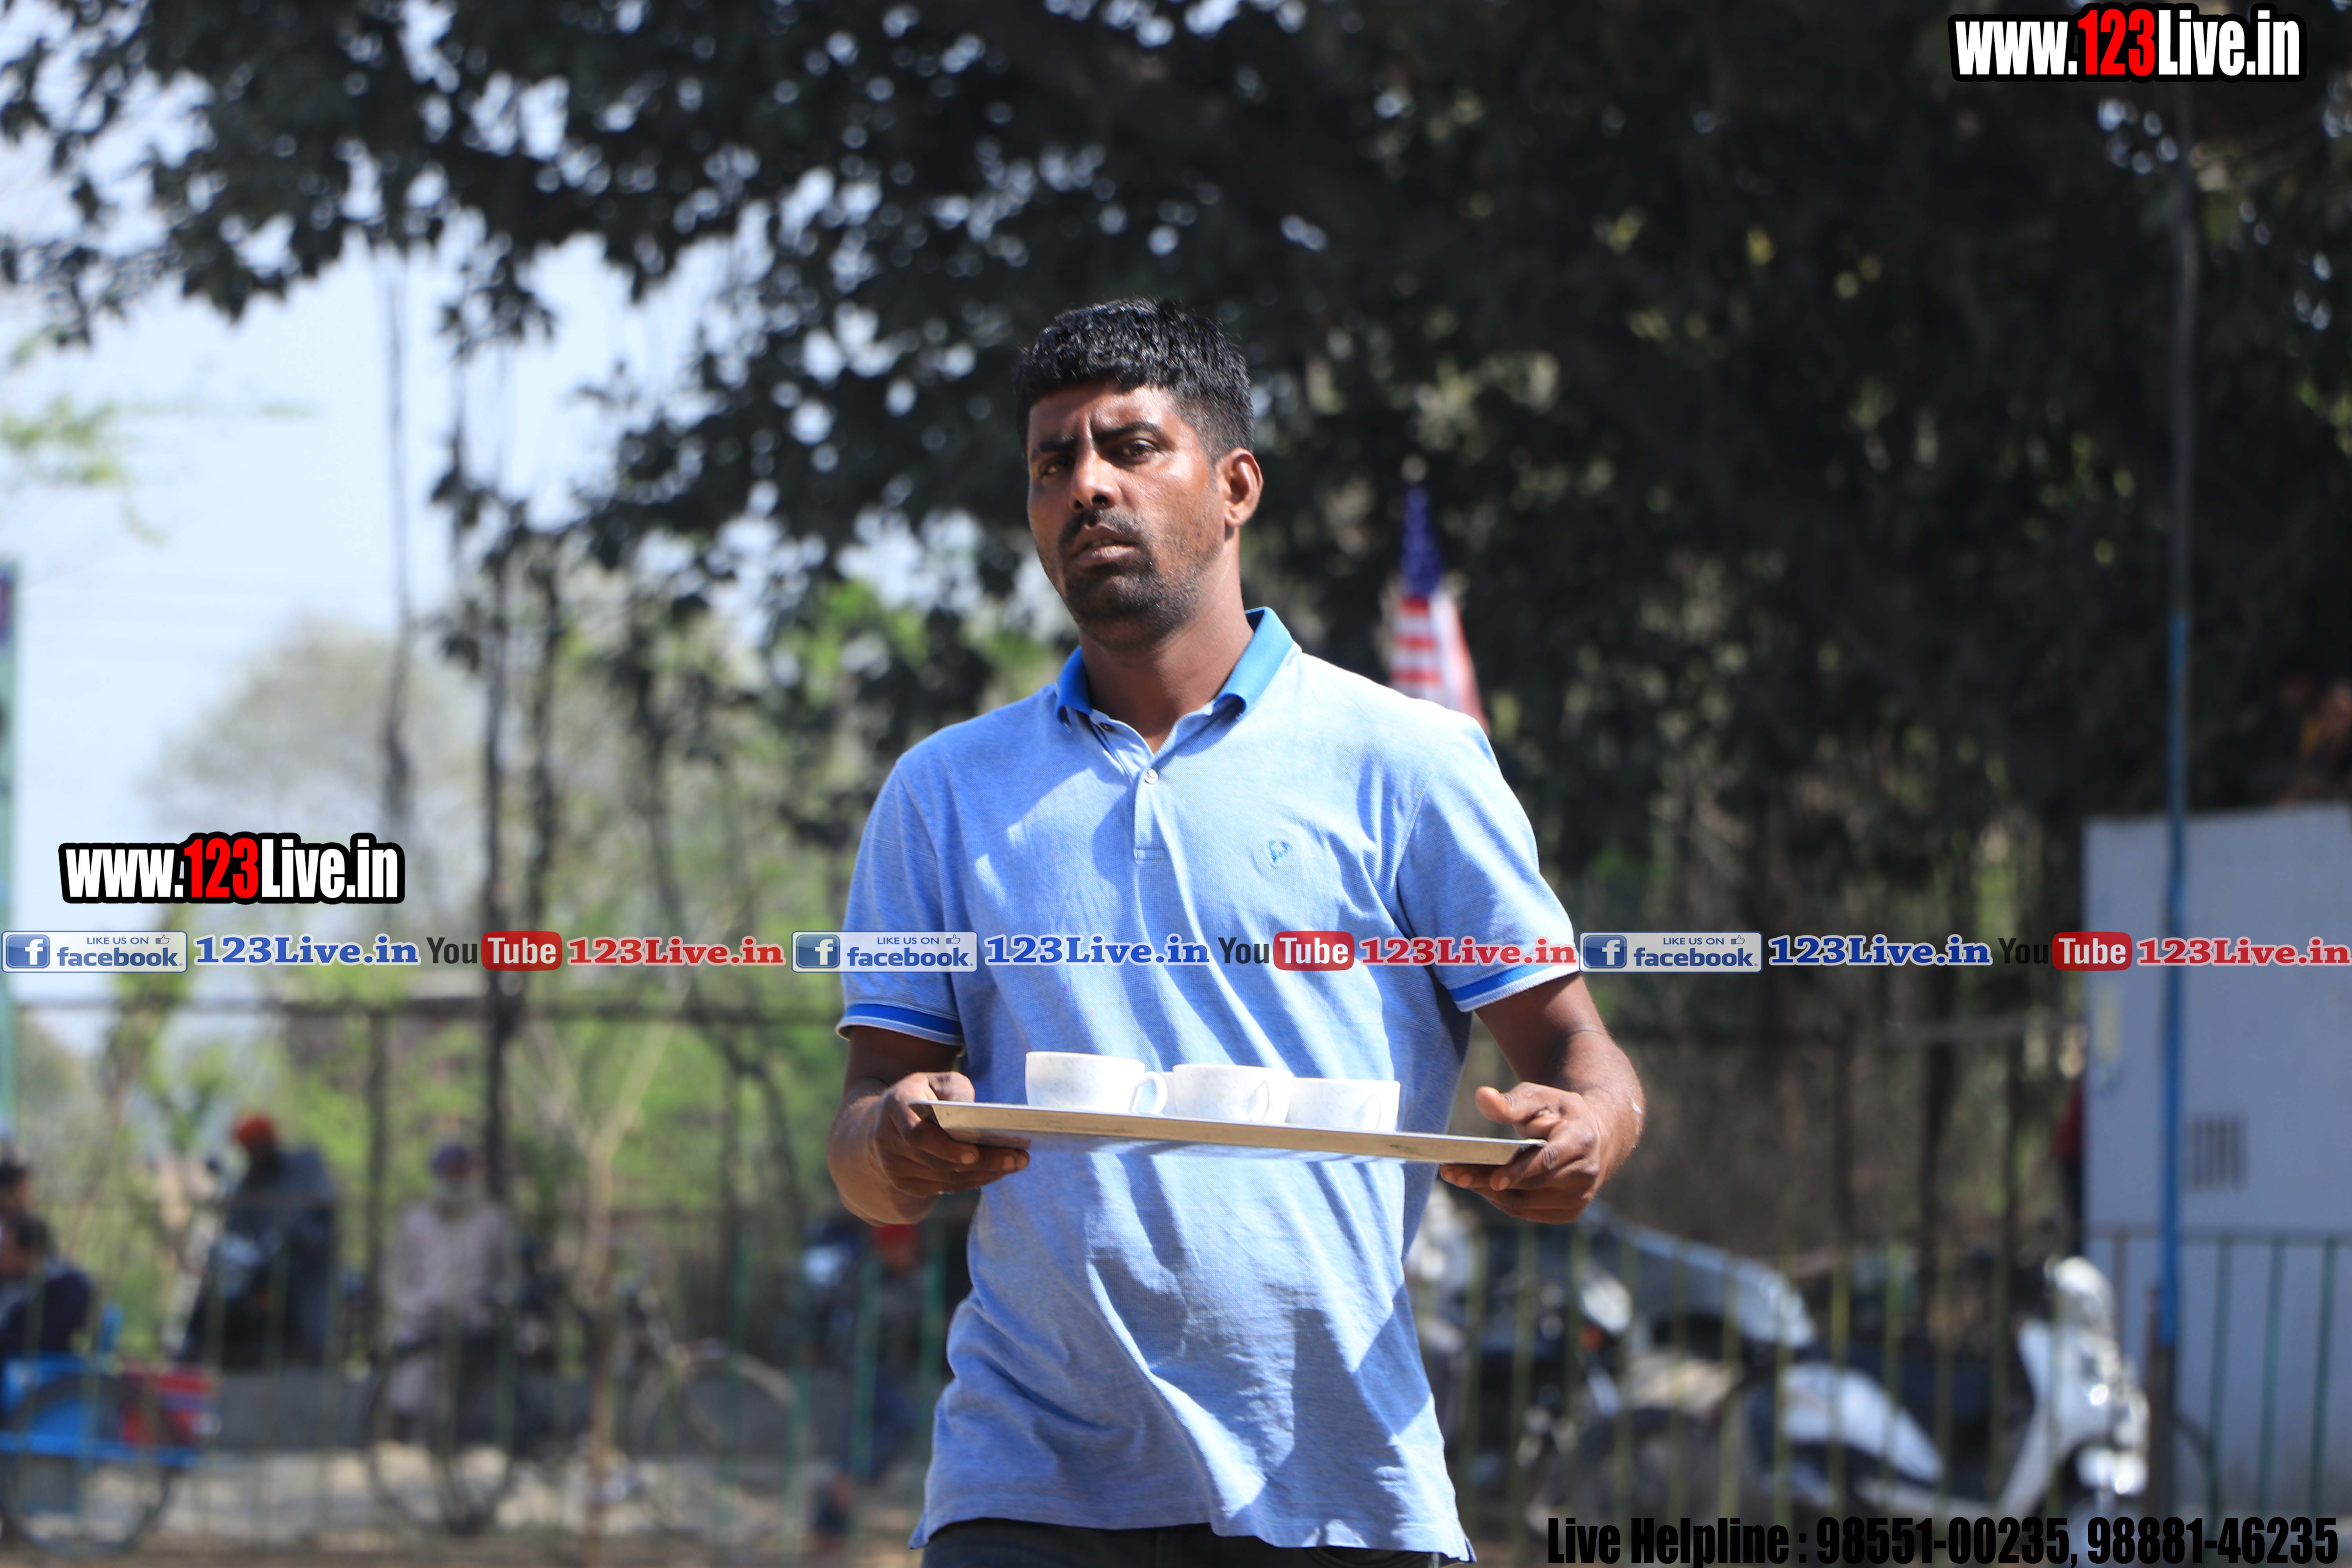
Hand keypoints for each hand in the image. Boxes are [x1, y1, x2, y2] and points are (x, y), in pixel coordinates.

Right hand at [858, 1070, 1029, 1205]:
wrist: (880, 1123)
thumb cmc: (920, 1096)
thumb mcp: (935, 1081)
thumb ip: (955, 1089)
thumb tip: (974, 1112)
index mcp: (895, 1109)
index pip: (916, 1134)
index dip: (945, 1147)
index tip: (975, 1152)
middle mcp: (889, 1142)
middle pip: (938, 1161)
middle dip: (982, 1162)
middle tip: (1017, 1157)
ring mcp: (895, 1168)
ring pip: (945, 1178)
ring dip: (984, 1174)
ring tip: (1016, 1163)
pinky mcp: (906, 1184)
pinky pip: (944, 1187)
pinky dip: (974, 1181)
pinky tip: (997, 1171)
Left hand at [1437, 1083, 1622, 1222]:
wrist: (1593, 1134)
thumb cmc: (1559, 1112)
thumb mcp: (1539, 1097)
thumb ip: (1512, 1101)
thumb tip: (1482, 1097)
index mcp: (1581, 1141)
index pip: (1548, 1162)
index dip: (1520, 1172)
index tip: (1493, 1178)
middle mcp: (1585, 1174)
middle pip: (1531, 1186)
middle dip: (1488, 1181)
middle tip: (1451, 1173)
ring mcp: (1578, 1198)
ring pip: (1525, 1204)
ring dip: (1489, 1193)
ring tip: (1458, 1176)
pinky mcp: (1569, 1212)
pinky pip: (1527, 1211)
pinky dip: (1502, 1200)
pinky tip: (1481, 1185)